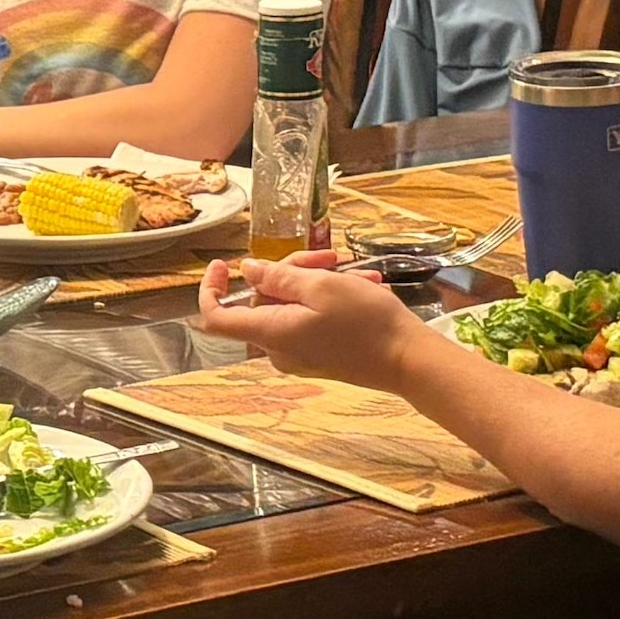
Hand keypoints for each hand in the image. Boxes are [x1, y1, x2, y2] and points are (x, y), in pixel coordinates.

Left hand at [196, 252, 417, 392]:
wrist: (408, 360)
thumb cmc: (366, 322)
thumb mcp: (321, 287)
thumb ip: (278, 278)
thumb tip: (248, 271)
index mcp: (270, 333)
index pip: (215, 317)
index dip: (211, 288)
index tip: (223, 264)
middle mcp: (277, 349)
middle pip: (263, 300)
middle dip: (292, 271)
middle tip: (329, 258)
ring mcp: (298, 354)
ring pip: (290, 305)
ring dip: (317, 281)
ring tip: (353, 271)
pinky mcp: (317, 355)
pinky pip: (308, 319)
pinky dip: (328, 298)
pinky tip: (359, 286)